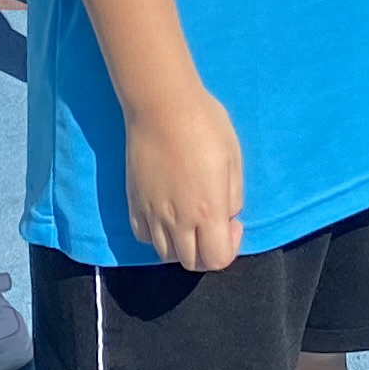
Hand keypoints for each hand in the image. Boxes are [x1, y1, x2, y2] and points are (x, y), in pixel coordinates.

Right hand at [120, 80, 244, 273]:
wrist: (162, 106)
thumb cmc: (205, 125)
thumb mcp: (234, 158)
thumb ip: (233, 196)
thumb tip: (227, 215)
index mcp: (207, 210)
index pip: (218, 259)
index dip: (231, 247)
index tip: (233, 222)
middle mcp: (177, 220)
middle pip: (191, 263)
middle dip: (208, 252)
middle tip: (215, 224)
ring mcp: (152, 214)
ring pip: (166, 255)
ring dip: (183, 247)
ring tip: (191, 220)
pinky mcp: (134, 203)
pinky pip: (144, 236)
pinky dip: (158, 237)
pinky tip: (167, 217)